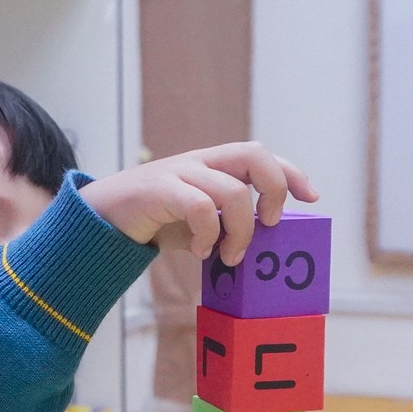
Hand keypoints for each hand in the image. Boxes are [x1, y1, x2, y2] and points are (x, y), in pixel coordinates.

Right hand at [79, 142, 316, 264]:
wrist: (101, 221)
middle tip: (270, 225)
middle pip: (254, 154)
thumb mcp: (199, 222)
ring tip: (229, 257)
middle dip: (275, 189)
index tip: (311, 198)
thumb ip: (227, 224)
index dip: (291, 173)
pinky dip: (208, 235)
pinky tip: (201, 253)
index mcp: (213, 165)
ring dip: (240, 231)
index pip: (261, 155)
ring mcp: (179, 172)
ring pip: (232, 190)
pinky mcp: (158, 189)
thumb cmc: (155, 221)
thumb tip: (261, 246)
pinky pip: (199, 207)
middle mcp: (200, 161)